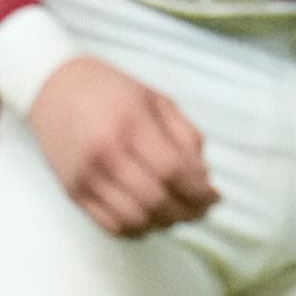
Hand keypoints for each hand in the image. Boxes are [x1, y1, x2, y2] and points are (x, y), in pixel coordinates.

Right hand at [28, 57, 218, 236]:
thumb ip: (186, 137)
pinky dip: (135, 229)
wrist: (56, 90)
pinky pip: (108, 225)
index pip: (173, 171)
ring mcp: (87, 178)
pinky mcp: (72, 193)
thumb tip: (203, 177)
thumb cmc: (113, 91)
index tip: (215, 197)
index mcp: (134, 127)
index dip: (199, 191)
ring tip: (178, 215)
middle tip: (201, 211)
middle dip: (187, 212)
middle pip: (155, 200)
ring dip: (163, 224)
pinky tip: (150, 219)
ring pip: (133, 219)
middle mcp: (108, 156)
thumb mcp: (159, 101)